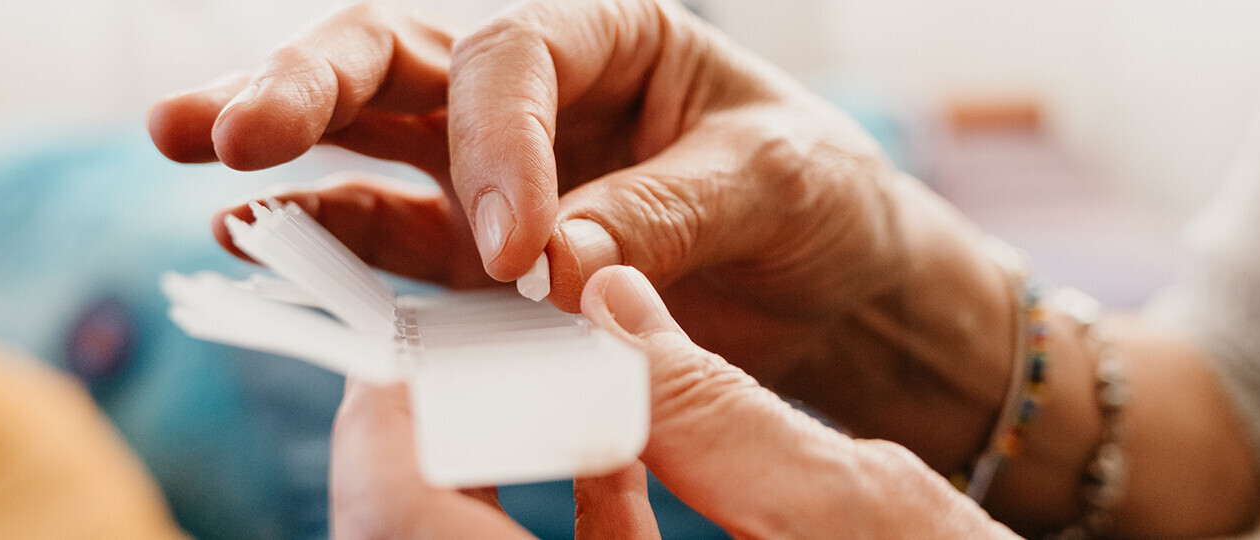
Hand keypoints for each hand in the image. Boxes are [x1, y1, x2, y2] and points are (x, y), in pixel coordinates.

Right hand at [153, 0, 1021, 479]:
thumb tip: (552, 266)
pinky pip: (393, 241)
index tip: (519, 251)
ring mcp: (493, 171)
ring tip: (196, 160)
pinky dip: (332, 244)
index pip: (512, 59)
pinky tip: (257, 241)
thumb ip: (665, 214)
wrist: (840, 287)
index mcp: (610, 35)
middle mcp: (537, 92)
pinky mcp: (481, 256)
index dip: (497, 145)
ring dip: (277, 150)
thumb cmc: (822, 201)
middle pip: (395, 61)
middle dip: (308, 85)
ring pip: (364, 137)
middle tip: (232, 130)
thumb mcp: (777, 185)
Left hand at [328, 266, 1016, 537]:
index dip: (398, 429)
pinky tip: (625, 432)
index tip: (422, 340)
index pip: (414, 534)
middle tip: (486, 343)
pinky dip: (587, 506)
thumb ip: (724, 412)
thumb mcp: (861, 509)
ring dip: (522, 456)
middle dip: (454, 434)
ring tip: (559, 359)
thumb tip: (612, 301)